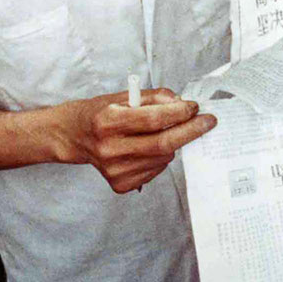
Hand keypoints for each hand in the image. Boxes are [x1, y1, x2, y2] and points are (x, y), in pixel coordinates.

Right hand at [55, 88, 215, 192]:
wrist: (74, 136)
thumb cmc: (100, 112)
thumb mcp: (123, 96)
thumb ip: (155, 98)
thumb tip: (182, 105)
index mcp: (107, 121)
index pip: (153, 119)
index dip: (179, 113)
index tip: (195, 107)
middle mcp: (110, 148)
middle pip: (162, 144)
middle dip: (190, 131)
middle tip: (208, 121)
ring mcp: (115, 170)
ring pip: (162, 158)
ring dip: (173, 143)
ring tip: (164, 132)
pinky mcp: (121, 184)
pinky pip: (155, 170)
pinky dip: (161, 157)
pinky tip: (148, 147)